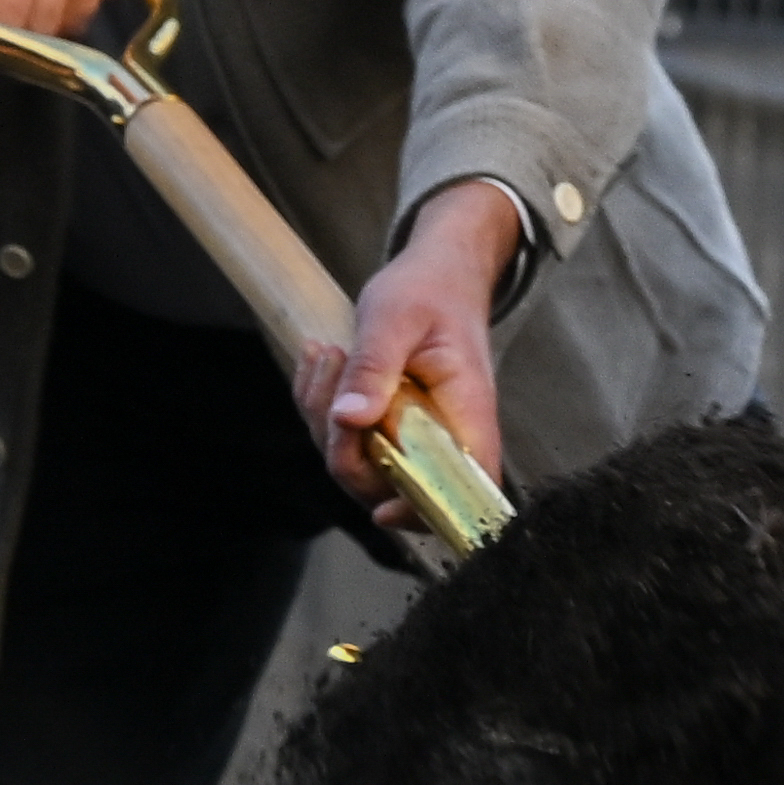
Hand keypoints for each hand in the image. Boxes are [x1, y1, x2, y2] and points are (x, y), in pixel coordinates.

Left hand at [310, 180, 518, 528]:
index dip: (426, 511)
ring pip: (358, 464)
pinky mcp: (385, 426)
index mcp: (465, 413)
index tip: (382, 509)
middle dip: (344, 449)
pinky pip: (342, 439)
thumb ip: (375, 366)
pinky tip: (322, 361)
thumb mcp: (395, 316)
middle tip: (333, 373)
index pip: (462, 487)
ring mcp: (411, 435)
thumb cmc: (428, 290)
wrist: (438, 273)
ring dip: (323, 417)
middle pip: (391, 486)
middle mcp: (443, 435)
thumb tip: (350, 419)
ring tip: (326, 353)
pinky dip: (318, 405)